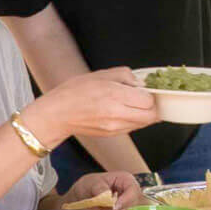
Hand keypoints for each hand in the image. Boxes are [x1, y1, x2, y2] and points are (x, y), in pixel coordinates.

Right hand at [27, 68, 159, 146]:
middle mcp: (117, 114)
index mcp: (114, 96)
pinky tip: (127, 111)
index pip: (148, 101)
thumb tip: (141, 84)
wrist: (57, 114)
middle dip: (153, 106)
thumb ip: (126, 76)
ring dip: (146, 114)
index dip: (151, 94)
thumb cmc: (75, 91)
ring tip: (137, 103)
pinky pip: (133, 128)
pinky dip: (136, 120)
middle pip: (151, 116)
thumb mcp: (102, 74)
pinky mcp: (112, 135)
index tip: (147, 90)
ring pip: (144, 124)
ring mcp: (115, 128)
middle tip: (148, 98)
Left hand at [63, 170, 144, 209]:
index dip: (125, 201)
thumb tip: (108, 199)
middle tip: (97, 209)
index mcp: (126, 180)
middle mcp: (131, 194)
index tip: (112, 207)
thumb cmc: (90, 185)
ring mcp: (129, 208)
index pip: (134, 192)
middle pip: (131, 209)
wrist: (85, 197)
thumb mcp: (92, 183)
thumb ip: (101, 190)